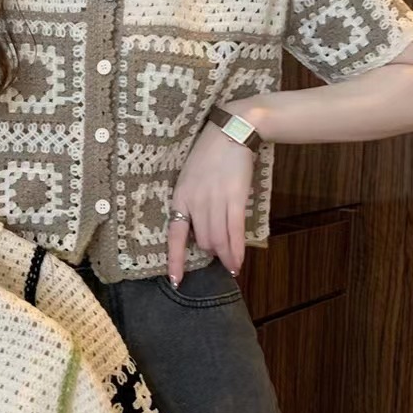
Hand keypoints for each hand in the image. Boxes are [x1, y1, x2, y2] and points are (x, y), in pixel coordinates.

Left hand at [166, 121, 254, 285]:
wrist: (230, 132)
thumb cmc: (209, 154)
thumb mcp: (190, 177)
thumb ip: (192, 202)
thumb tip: (201, 228)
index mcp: (180, 197)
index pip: (174, 236)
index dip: (175, 260)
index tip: (175, 280)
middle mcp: (195, 202)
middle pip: (202, 241)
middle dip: (211, 252)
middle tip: (219, 258)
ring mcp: (215, 201)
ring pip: (218, 240)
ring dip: (225, 257)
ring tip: (230, 266)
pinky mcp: (234, 198)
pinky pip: (234, 232)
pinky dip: (237, 251)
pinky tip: (238, 263)